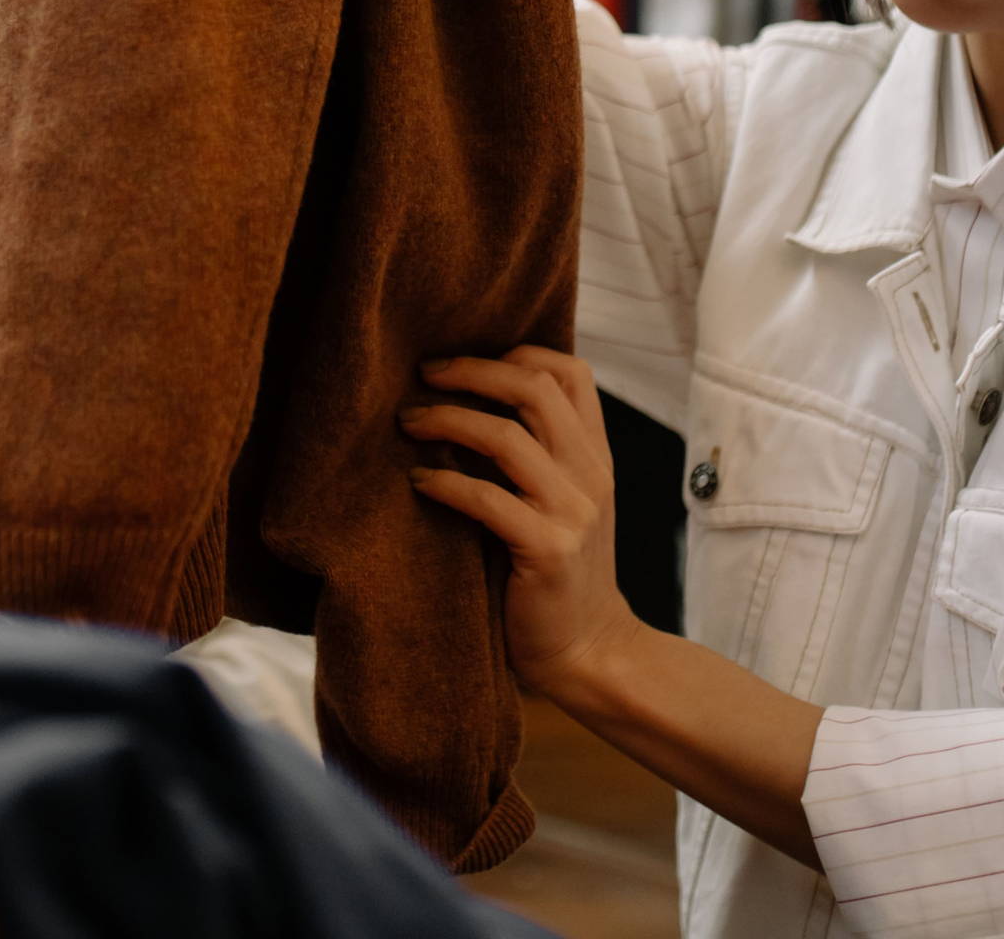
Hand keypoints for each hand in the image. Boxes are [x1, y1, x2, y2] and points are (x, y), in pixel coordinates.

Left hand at [405, 347, 644, 705]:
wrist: (589, 651)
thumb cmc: (558, 574)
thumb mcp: (565, 503)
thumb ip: (539, 456)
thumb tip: (467, 401)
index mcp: (596, 457)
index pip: (572, 373)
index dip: (516, 352)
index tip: (463, 359)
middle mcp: (591, 475)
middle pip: (534, 388)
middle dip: (471, 371)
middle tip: (423, 374)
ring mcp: (573, 513)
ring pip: (508, 436)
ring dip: (447, 420)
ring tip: (408, 421)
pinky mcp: (547, 552)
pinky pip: (488, 499)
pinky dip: (446, 483)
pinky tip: (417, 482)